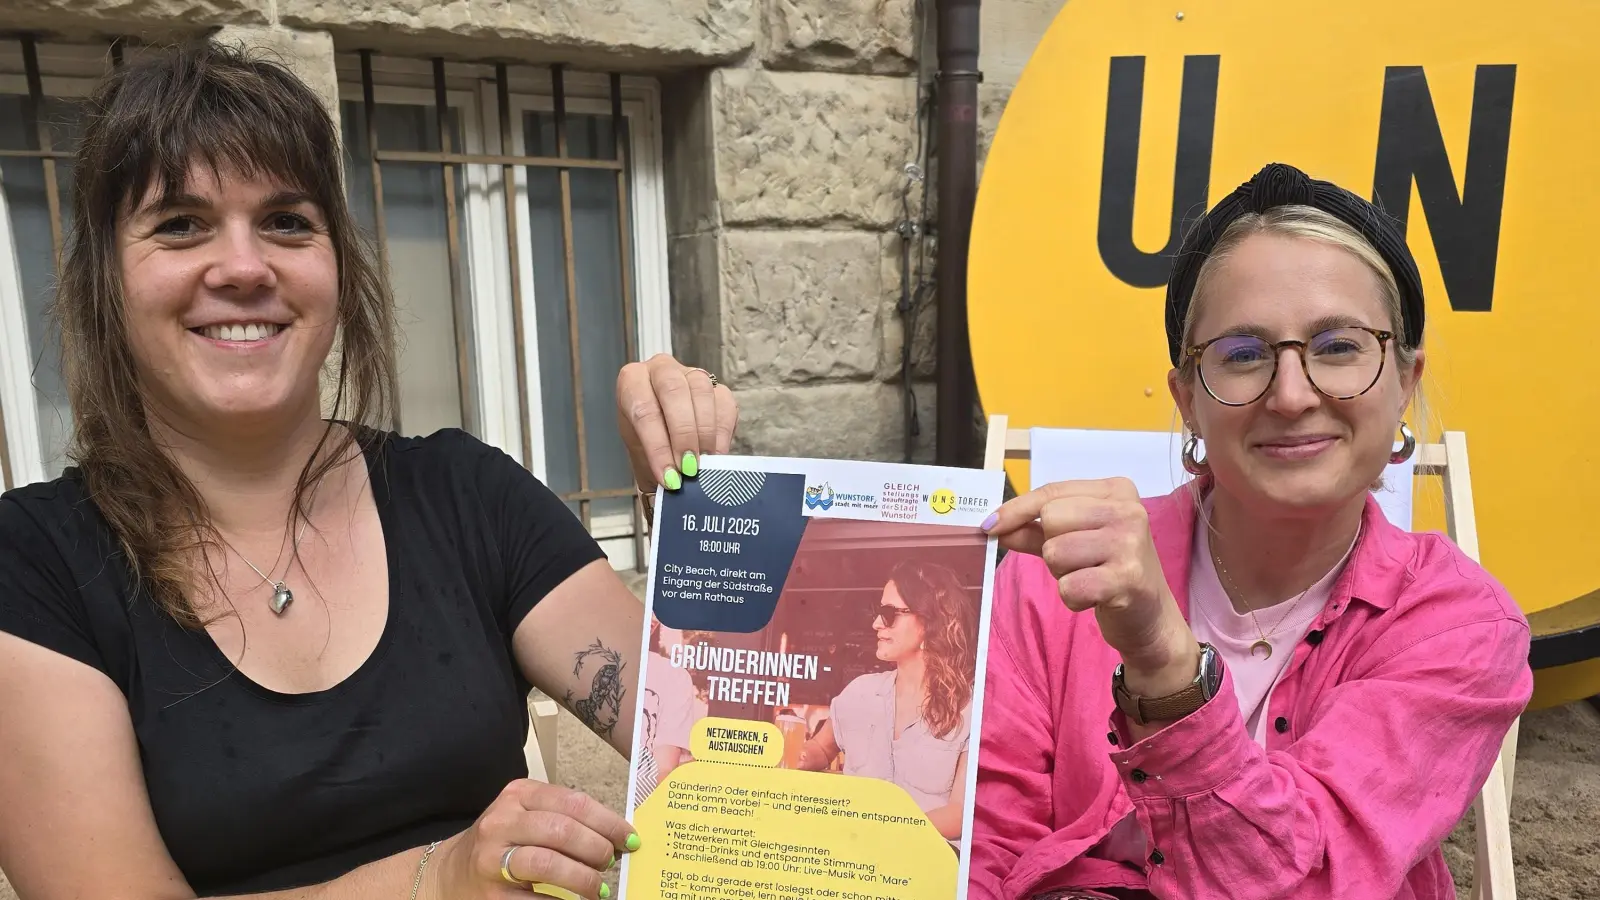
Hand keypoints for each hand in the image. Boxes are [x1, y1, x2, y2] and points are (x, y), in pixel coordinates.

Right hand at [432, 779, 636, 899]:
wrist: (450, 874)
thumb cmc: (501, 844)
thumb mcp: (528, 817)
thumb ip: (566, 820)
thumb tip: (617, 838)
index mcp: (519, 796)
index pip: (573, 803)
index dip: (608, 822)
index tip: (629, 839)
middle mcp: (502, 823)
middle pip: (562, 831)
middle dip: (596, 850)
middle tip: (610, 864)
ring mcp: (492, 860)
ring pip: (548, 863)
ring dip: (583, 879)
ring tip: (598, 888)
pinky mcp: (490, 895)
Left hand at [616, 354, 737, 492]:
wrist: (663, 446)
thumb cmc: (646, 444)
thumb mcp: (640, 451)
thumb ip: (655, 457)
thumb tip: (675, 477)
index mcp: (633, 379)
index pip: (644, 408)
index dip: (658, 445)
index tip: (668, 475)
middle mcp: (661, 369)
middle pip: (673, 392)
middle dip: (683, 434)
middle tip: (689, 467)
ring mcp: (691, 374)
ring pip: (702, 393)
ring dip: (704, 434)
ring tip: (704, 464)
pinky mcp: (717, 388)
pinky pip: (725, 404)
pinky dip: (721, 433)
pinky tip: (716, 454)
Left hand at [984, 477, 1190, 670]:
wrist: (1151, 618)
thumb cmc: (1108, 571)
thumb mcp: (1074, 541)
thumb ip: (1034, 530)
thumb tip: (992, 525)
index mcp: (1117, 490)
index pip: (1051, 493)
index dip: (1016, 510)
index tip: (989, 525)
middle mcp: (1129, 511)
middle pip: (1051, 519)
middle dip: (1052, 547)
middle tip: (1080, 562)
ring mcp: (1131, 543)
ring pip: (1055, 552)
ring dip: (1062, 574)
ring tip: (1090, 578)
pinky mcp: (1127, 579)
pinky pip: (1069, 586)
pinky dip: (1073, 598)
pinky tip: (1095, 597)